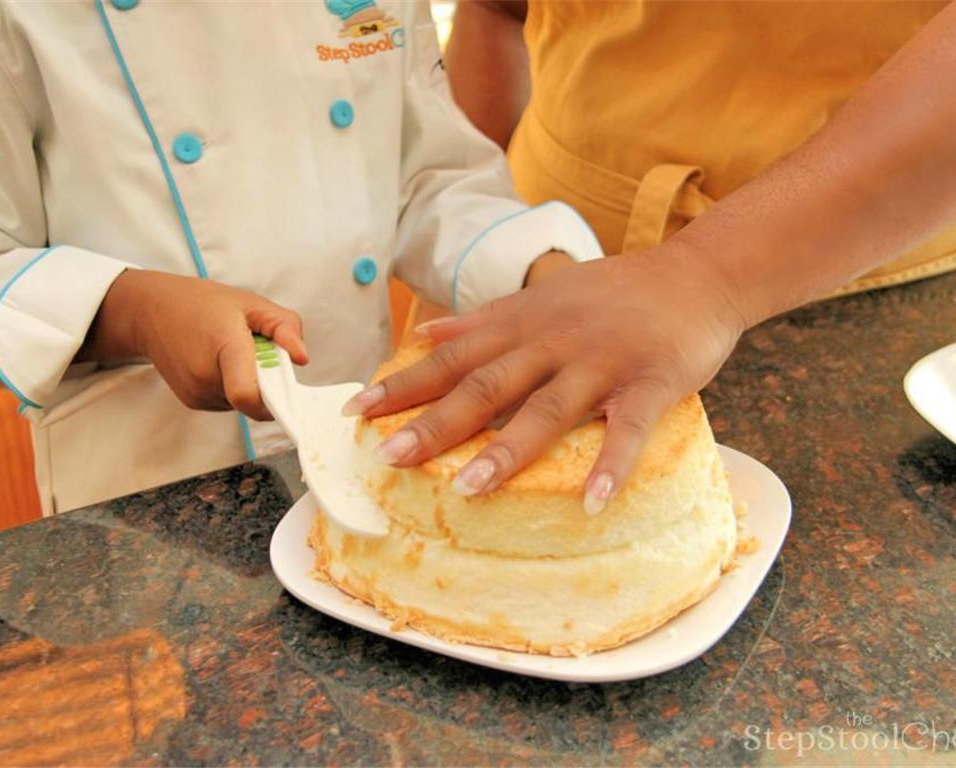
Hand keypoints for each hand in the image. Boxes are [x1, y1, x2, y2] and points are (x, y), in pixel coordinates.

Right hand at [80, 270, 307, 418]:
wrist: (150, 312)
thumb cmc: (202, 304)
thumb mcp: (251, 303)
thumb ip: (284, 326)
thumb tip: (302, 358)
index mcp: (224, 347)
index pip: (246, 395)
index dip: (273, 401)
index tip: (287, 391)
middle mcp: (206, 376)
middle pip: (254, 399)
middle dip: (266, 383)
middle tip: (257, 354)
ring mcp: (196, 393)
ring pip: (242, 404)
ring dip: (249, 385)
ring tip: (233, 354)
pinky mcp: (193, 402)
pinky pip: (228, 403)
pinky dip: (234, 387)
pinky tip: (221, 363)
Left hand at [343, 242, 743, 511]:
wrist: (697, 273)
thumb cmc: (613, 293)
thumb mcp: (540, 297)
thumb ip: (481, 320)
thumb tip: (422, 333)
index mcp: (523, 325)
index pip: (453, 357)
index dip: (404, 385)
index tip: (357, 412)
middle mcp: (553, 341)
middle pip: (486, 385)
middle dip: (436, 422)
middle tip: (389, 458)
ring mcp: (602, 361)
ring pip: (547, 407)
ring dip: (506, 449)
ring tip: (466, 489)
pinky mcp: (650, 381)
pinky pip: (627, 427)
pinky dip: (611, 464)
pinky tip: (591, 503)